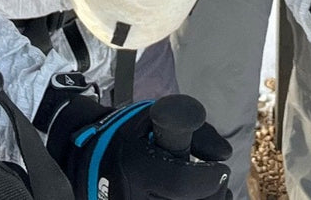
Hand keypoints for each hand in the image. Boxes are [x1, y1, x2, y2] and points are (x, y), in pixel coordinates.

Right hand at [40, 89, 231, 199]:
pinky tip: (198, 199)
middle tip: (218, 179)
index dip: (209, 177)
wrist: (86, 159)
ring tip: (212, 191)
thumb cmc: (126, 134)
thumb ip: (194, 132)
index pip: (181, 183)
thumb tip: (224, 152)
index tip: (221, 167)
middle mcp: (132, 196)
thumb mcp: (155, 119)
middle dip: (212, 192)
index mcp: (136, 166)